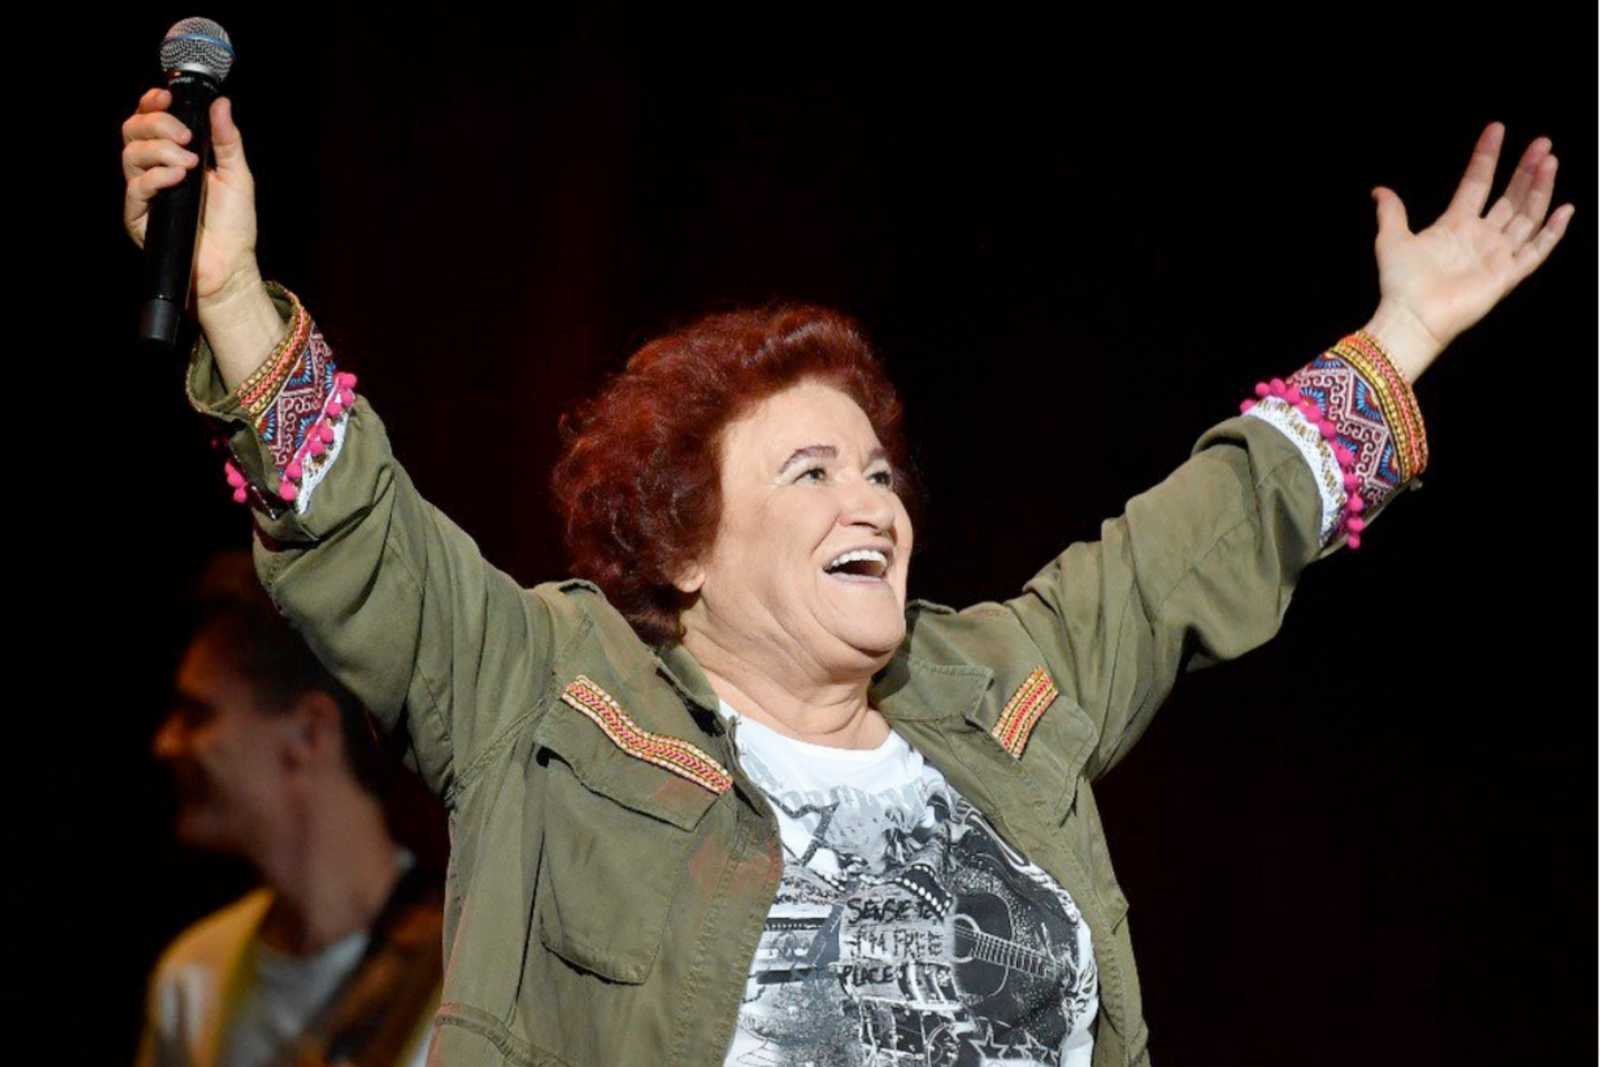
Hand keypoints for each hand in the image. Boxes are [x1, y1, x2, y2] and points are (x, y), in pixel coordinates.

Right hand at [121, 88, 260, 310]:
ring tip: (191, 164)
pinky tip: (179, 178)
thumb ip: (227, 139)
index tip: (165, 96)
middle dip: (157, 124)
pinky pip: (136, 187)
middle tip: (187, 136)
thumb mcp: (237, 174)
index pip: (149, 121)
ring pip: (131, 154)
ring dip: (161, 151)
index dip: (151, 104)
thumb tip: (222, 103)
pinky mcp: (139, 216)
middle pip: (133, 131)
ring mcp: (144, 193)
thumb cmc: (234, 223)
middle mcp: (154, 170)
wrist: (231, 264)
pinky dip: (157, 177)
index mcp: (174, 156)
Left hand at [1363, 122, 1573, 381]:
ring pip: (1527, 216)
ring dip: (1540, 189)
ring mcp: (1496, 256)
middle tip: (1542, 142)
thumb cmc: (1399, 283)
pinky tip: (1565, 208)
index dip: (1487, 157)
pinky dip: (1552, 232)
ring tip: (1550, 161)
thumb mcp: (1392, 239)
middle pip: (1510, 196)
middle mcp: (1479, 237)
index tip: (1497, 129)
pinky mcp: (1507, 276)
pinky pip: (1536, 251)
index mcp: (1454, 225)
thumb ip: (1391, 212)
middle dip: (1526, 169)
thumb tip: (1378, 190)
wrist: (1410, 317)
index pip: (1477, 183)